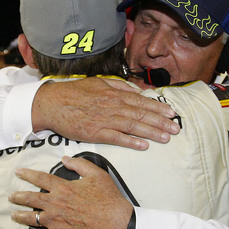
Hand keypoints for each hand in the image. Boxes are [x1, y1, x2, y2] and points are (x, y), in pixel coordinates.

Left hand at [9, 155, 134, 228]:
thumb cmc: (108, 199)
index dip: (28, 175)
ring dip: (21, 216)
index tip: (19, 172)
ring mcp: (56, 221)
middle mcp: (56, 203)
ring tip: (13, 215)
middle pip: (31, 199)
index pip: (41, 178)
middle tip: (11, 197)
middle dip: (19, 197)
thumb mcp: (97, 174)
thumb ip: (80, 164)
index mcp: (63, 188)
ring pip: (32, 218)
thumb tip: (65, 158)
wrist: (116, 223)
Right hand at [32, 77, 180, 150]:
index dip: (158, 108)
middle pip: (141, 114)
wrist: (51, 103)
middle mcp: (112, 106)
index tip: (172, 113)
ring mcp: (104, 119)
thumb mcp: (98, 82)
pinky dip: (130, 142)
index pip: (141, 101)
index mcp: (114, 94)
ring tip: (166, 137)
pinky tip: (143, 145)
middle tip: (177, 128)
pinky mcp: (94, 132)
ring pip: (132, 126)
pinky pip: (116, 138)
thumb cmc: (74, 93)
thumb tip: (136, 90)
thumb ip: (118, 86)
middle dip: (161, 122)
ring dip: (151, 132)